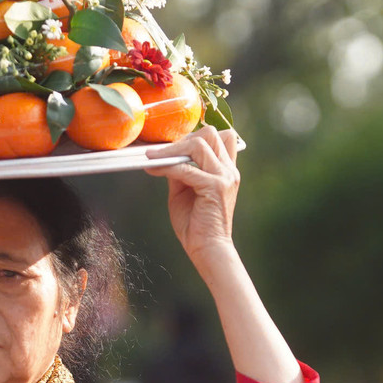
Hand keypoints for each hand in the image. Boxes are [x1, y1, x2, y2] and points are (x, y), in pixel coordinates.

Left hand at [145, 126, 239, 263]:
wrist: (207, 249)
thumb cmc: (196, 224)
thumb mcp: (185, 190)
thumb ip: (181, 171)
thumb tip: (165, 156)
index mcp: (226, 170)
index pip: (222, 136)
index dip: (197, 135)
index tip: (174, 145)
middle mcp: (229, 170)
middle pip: (210, 134)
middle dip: (184, 138)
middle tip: (163, 151)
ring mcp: (224, 177)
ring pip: (199, 144)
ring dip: (172, 149)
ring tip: (154, 157)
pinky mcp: (215, 187)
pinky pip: (185, 168)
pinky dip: (167, 166)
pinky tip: (153, 169)